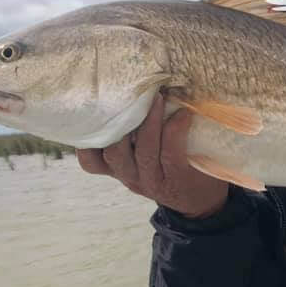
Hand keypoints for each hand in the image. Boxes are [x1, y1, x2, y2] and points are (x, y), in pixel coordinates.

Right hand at [76, 94, 228, 217]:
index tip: (92, 109)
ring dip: (149, 121)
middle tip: (130, 93)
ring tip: (158, 97)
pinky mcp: (178, 179)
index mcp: (119, 169)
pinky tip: (184, 114)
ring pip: (143, 151)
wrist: (200, 199)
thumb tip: (131, 86)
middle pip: (114, 152)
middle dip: (121, 121)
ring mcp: (153, 180)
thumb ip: (132, 133)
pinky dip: (175, 130)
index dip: (85, 139)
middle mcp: (131, 177)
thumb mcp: (143, 154)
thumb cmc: (170, 164)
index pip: (90, 161)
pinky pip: (171, 153)